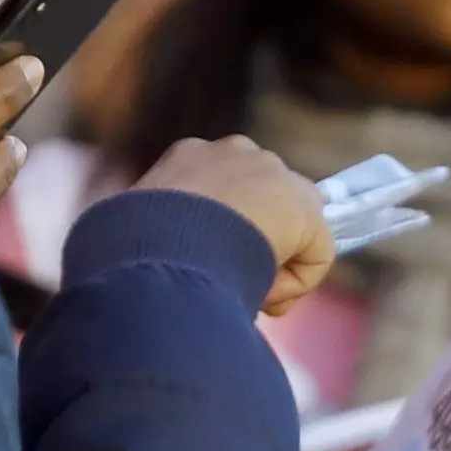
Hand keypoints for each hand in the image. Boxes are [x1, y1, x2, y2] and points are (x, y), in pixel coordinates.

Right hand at [139, 135, 335, 312]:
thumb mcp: (137, 237)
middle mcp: (236, 153)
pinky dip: (294, 285)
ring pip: (294, 228)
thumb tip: (160, 267)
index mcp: (189, 157)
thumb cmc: (135, 249)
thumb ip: (163, 238)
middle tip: (231, 279)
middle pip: (266, 200)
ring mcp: (275, 174)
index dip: (222, 227)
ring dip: (275, 263)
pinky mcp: (304, 207)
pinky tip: (264, 297)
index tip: (207, 260)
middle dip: (257, 240)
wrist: (166, 247)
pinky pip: (314, 255)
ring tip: (247, 291)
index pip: (225, 187)